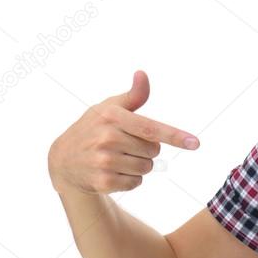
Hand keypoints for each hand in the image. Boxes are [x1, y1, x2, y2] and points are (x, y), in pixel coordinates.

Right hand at [48, 71, 199, 193]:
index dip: (175, 136)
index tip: (195, 143)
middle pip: (154, 150)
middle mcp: (107, 139)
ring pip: (147, 168)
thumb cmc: (93, 128)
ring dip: (140, 165)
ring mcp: (104, 161)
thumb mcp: (109, 108)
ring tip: (119, 158)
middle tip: (126, 145)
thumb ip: (133, 96)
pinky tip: (114, 171)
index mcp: (112, 117)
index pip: (150, 129)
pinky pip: (136, 183)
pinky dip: (131, 179)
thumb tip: (142, 74)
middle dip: (146, 149)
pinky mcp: (103, 181)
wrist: (63, 159)